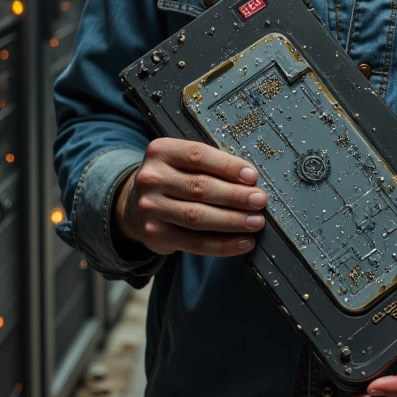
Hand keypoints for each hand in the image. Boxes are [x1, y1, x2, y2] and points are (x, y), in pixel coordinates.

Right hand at [114, 136, 266, 257]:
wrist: (136, 205)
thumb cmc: (174, 179)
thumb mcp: (183, 162)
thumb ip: (211, 166)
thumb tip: (251, 181)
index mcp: (161, 152)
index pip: (198, 156)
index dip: (227, 166)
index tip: (252, 176)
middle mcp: (151, 179)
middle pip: (200, 188)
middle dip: (235, 196)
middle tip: (260, 201)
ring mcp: (151, 209)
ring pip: (197, 217)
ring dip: (232, 221)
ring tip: (256, 222)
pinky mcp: (155, 235)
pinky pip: (195, 243)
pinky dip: (223, 245)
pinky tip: (243, 242)